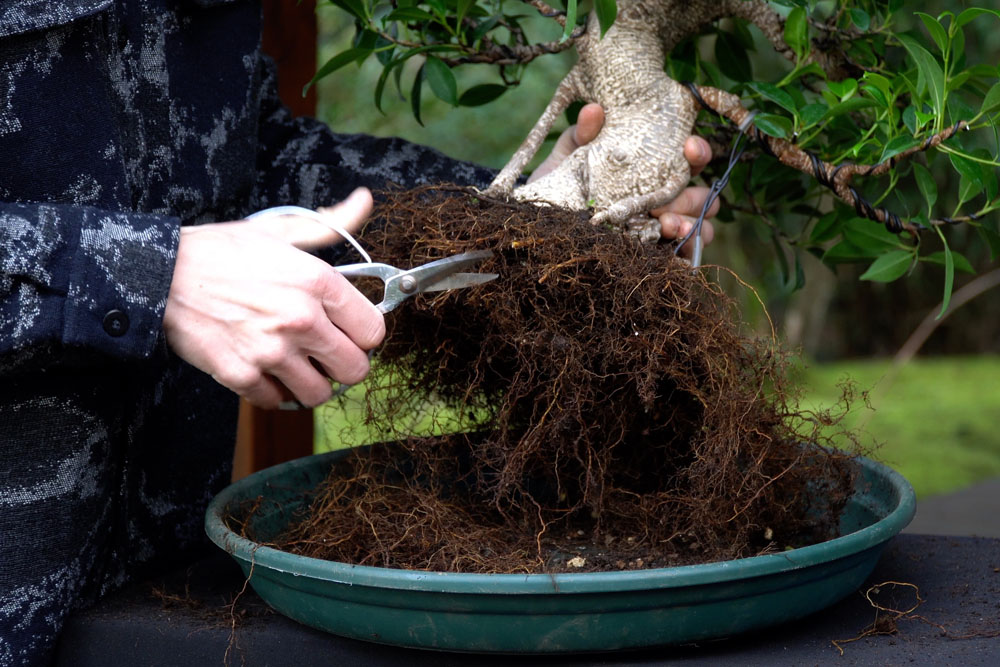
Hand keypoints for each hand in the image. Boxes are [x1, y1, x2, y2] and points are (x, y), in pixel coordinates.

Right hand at [163, 188, 384, 408]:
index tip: (349, 331)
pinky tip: (266, 370)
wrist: (161, 274)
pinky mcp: (241, 374)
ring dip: (312, 383)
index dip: (363, 333)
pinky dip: (275, 391)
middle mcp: (301, 319)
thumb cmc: (222, 252)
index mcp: (318, 282)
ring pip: (320, 394)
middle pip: (355, 369)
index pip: (374, 330)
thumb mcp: (279, 230)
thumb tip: (365, 200)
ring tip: (297, 366)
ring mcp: (271, 351)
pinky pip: (278, 401)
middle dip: (344, 364)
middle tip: (327, 355)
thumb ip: (330, 224)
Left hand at [530, 103, 717, 256]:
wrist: (542, 223)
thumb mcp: (568, 157)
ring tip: (667, 226)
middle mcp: (664, 198)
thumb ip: (583, 134)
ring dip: (690, 226)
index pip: (689, 158)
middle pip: (699, 196)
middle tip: (666, 204)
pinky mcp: (655, 256)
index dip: (697, 152)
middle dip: (692, 198)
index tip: (689, 147)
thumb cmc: (561, 183)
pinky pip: (685, 257)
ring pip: (698, 227)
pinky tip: (673, 249)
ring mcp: (662, 228)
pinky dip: (686, 253)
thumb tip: (594, 110)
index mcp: (653, 170)